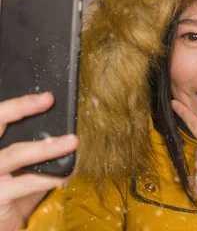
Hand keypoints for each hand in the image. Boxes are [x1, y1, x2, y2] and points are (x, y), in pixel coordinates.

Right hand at [0, 93, 77, 230]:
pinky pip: (26, 183)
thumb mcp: (22, 163)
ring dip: (46, 147)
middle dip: (19, 108)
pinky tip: (67, 174)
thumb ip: (36, 146)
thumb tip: (66, 129)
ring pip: (15, 154)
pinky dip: (50, 177)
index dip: (17, 104)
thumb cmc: (13, 188)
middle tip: (47, 99)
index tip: (45, 96)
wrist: (2, 222)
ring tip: (71, 141)